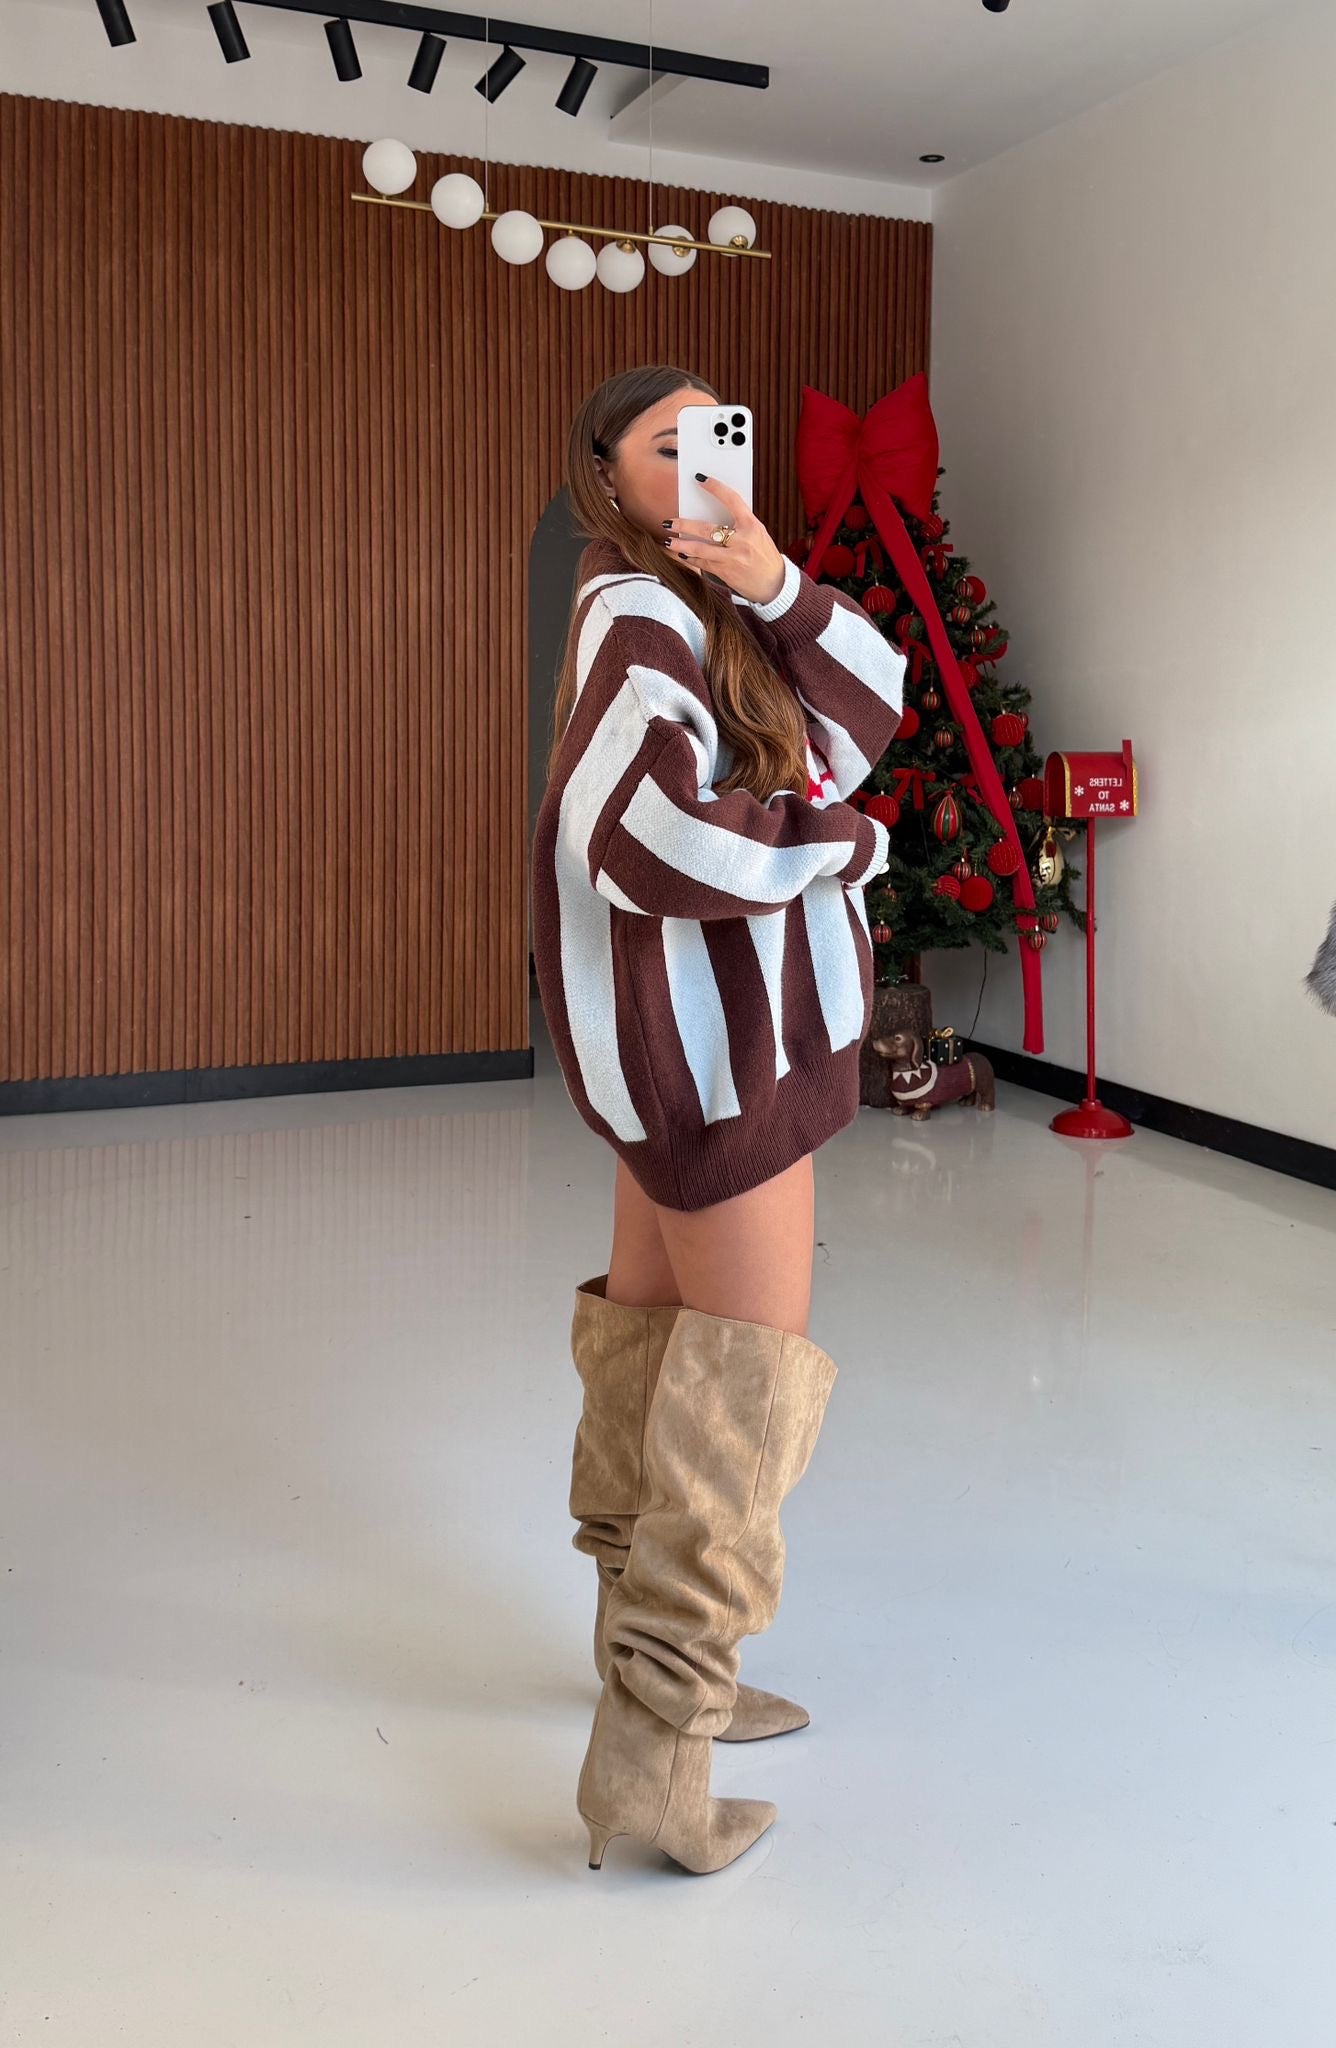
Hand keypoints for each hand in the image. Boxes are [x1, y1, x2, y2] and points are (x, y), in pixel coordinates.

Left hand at [661, 476, 786, 605]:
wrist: (774, 584)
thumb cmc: (764, 555)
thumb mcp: (758, 534)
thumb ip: (739, 523)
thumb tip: (712, 511)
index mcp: (752, 526)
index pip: (732, 500)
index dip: (716, 488)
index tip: (700, 479)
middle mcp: (741, 541)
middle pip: (706, 528)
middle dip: (684, 525)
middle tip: (669, 521)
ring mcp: (732, 558)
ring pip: (700, 549)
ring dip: (681, 545)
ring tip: (668, 541)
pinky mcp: (725, 572)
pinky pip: (702, 563)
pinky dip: (691, 558)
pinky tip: (681, 554)